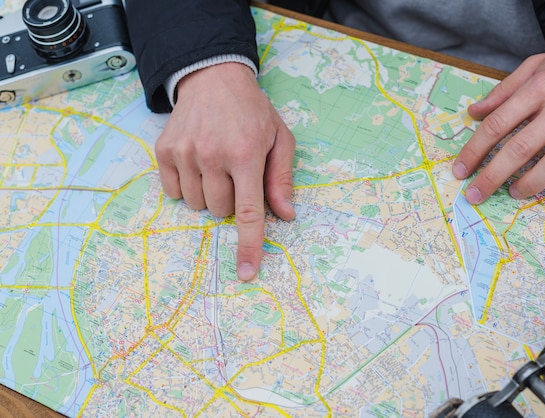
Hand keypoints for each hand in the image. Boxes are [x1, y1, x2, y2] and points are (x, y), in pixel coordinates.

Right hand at [155, 63, 295, 280]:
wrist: (213, 79)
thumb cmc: (252, 112)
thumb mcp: (279, 139)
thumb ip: (282, 179)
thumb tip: (285, 215)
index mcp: (246, 154)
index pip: (248, 211)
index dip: (249, 245)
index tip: (247, 272)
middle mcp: (212, 155)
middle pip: (220, 212)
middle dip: (231, 201)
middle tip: (235, 173)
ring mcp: (184, 153)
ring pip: (197, 205)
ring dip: (209, 194)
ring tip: (216, 165)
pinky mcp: (164, 151)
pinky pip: (173, 193)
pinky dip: (187, 187)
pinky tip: (197, 163)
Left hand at [452, 38, 544, 203]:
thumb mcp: (537, 65)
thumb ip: (504, 90)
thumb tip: (474, 113)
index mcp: (540, 88)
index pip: (497, 125)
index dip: (474, 151)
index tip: (460, 170)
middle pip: (519, 150)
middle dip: (491, 177)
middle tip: (474, 194)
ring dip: (529, 185)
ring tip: (513, 192)